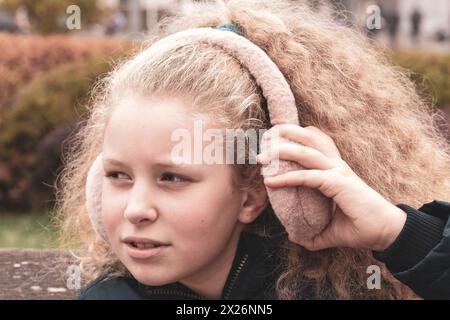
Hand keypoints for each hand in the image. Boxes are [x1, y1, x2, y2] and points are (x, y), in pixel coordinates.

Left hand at [256, 124, 406, 251]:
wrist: (384, 232)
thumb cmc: (360, 226)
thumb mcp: (329, 229)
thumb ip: (311, 232)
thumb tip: (295, 236)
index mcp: (334, 169)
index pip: (315, 143)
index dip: (295, 137)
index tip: (273, 139)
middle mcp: (335, 165)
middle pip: (308, 139)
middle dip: (284, 135)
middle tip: (264, 139)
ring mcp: (337, 172)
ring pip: (306, 152)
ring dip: (282, 151)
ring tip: (262, 156)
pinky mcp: (338, 183)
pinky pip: (307, 177)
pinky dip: (288, 178)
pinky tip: (271, 182)